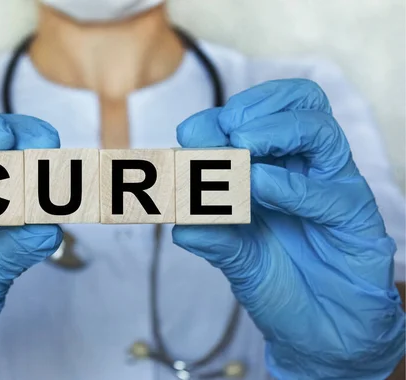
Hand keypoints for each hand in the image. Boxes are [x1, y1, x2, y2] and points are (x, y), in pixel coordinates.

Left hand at [172, 79, 404, 378]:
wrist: (322, 334)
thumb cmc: (279, 286)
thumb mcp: (236, 260)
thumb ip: (213, 236)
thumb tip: (178, 221)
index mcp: (272, 168)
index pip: (254, 115)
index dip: (218, 119)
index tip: (190, 137)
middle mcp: (302, 169)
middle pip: (297, 101)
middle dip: (253, 107)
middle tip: (224, 133)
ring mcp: (330, 187)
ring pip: (317, 127)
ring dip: (273, 130)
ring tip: (241, 152)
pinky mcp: (355, 215)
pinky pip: (328, 188)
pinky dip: (287, 185)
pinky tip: (260, 189)